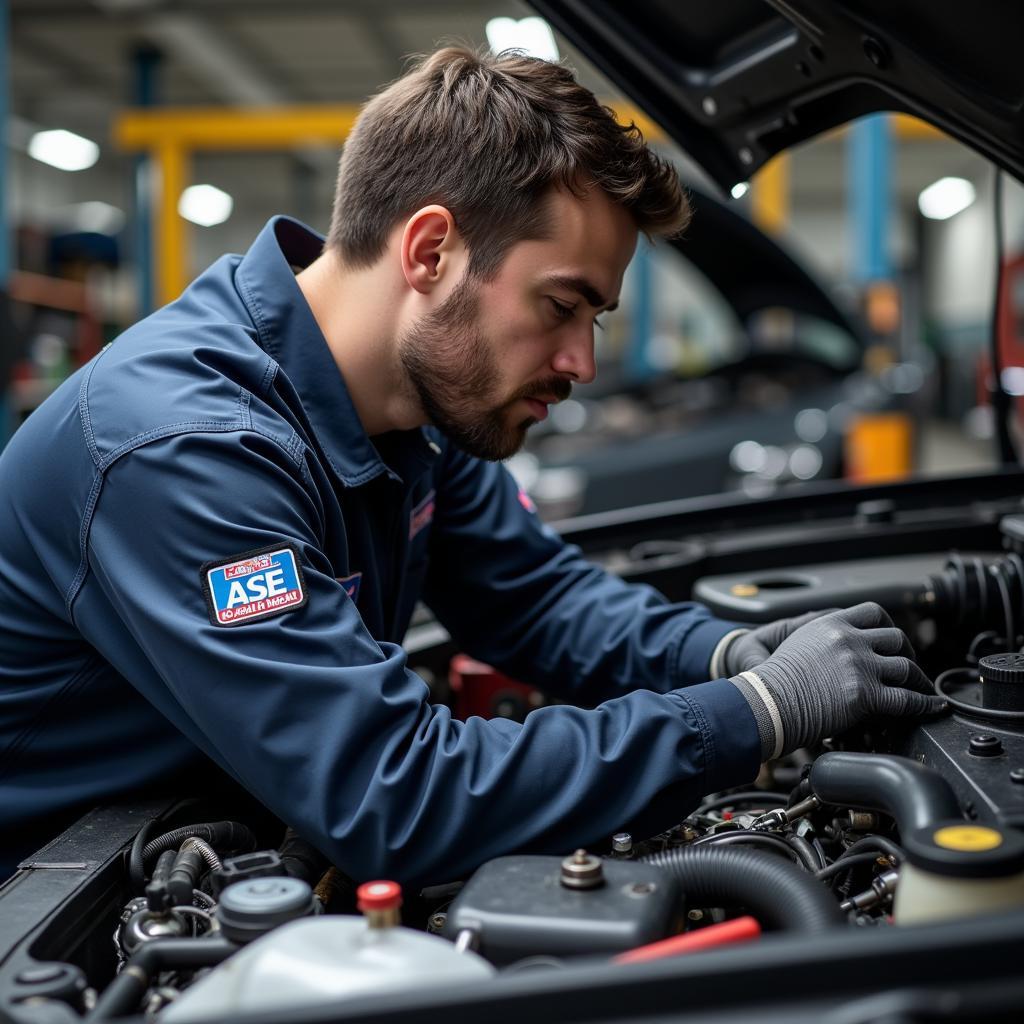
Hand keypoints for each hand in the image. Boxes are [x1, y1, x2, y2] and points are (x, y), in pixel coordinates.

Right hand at [728, 602, 945, 758]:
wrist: (766, 701)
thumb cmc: (774, 680)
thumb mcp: (799, 644)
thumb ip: (825, 641)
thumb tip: (841, 654)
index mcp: (831, 623)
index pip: (873, 613)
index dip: (889, 626)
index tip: (892, 640)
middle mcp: (849, 640)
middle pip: (895, 638)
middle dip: (907, 653)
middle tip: (908, 667)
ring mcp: (859, 666)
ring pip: (906, 667)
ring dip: (918, 680)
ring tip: (921, 689)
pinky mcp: (865, 694)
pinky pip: (906, 699)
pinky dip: (924, 704)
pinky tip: (930, 707)